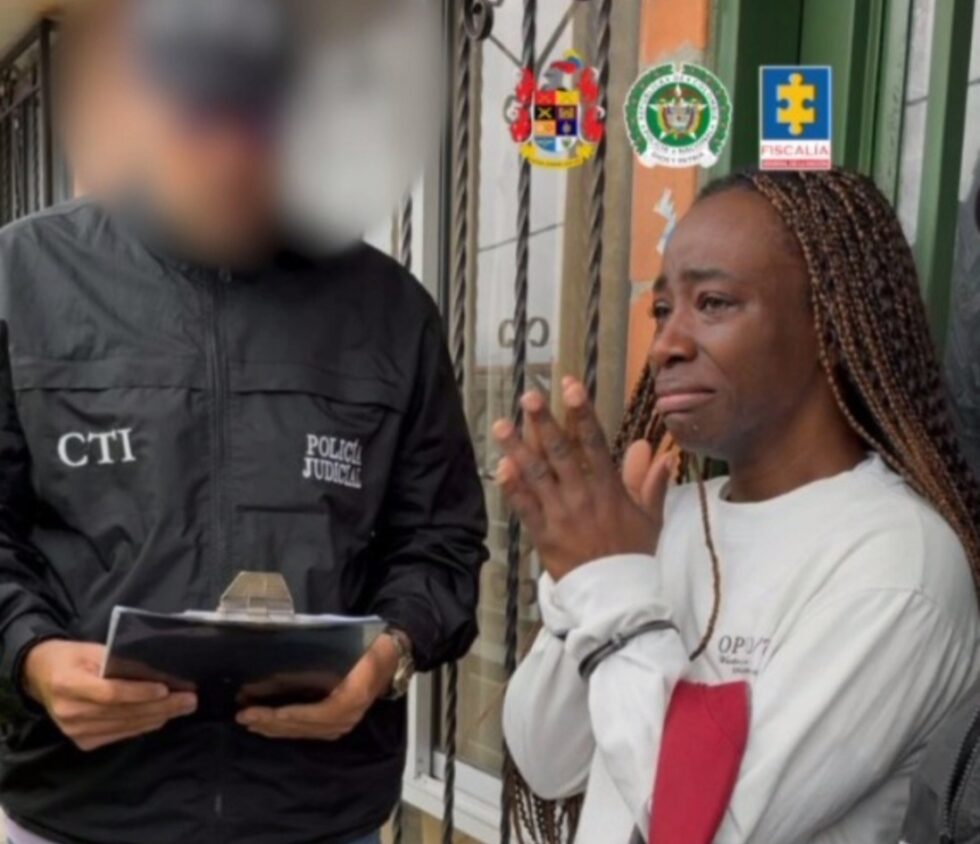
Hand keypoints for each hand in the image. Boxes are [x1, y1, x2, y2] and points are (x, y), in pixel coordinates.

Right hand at [23, 640, 197, 751]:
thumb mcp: (92, 649)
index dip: (139, 693)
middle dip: (161, 707)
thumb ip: (120, 660)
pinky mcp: (82, 742)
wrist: (41, 676)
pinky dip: (143, 726)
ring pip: (125, 726)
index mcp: (68, 684)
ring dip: (158, 717)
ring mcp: (74, 731)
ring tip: (183, 707)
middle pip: (123, 712)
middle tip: (189, 699)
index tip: (166, 689)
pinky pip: (119, 735)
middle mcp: (70, 712)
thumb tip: (156, 670)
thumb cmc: (72, 657)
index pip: (110, 693)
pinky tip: (161, 718)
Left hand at [236, 633, 399, 739]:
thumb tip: (278, 674)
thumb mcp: (347, 650)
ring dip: (276, 727)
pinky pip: (310, 731)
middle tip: (244, 716)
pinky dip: (288, 728)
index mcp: (352, 698)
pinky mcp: (339, 724)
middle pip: (306, 725)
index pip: (318, 713)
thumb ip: (317, 665)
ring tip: (251, 721)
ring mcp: (345, 723)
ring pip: (305, 731)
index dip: (292, 715)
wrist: (390, 659)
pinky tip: (271, 725)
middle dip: (273, 723)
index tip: (268, 712)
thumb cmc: (368, 648)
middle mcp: (348, 717)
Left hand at [493, 377, 673, 580]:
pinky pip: (525, 508)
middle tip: (529, 396)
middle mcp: (583, 497)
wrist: (618, 598)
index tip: (571, 387)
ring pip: (537, 475)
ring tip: (501, 425)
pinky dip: (512, 488)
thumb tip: (660, 453)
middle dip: (544, 422)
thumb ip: (650, 483)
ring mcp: (561, 515)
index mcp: (609, 489)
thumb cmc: (634, 556)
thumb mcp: (649, 518)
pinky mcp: (544, 535)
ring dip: (517, 449)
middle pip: (560, 452)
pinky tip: (500, 468)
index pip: (594, 443)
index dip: (582, 413)